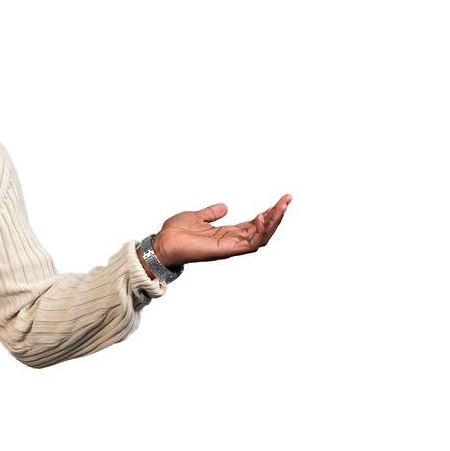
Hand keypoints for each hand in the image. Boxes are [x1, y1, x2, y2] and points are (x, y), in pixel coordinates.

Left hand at [153, 194, 291, 267]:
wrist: (162, 242)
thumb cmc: (175, 232)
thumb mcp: (197, 217)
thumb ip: (212, 213)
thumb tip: (224, 207)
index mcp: (226, 234)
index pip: (253, 225)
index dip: (268, 214)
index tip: (280, 201)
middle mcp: (231, 242)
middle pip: (262, 231)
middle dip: (277, 216)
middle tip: (287, 199)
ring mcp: (229, 247)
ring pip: (261, 237)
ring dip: (274, 222)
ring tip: (282, 205)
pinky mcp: (225, 250)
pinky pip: (250, 244)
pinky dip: (259, 231)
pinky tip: (262, 216)